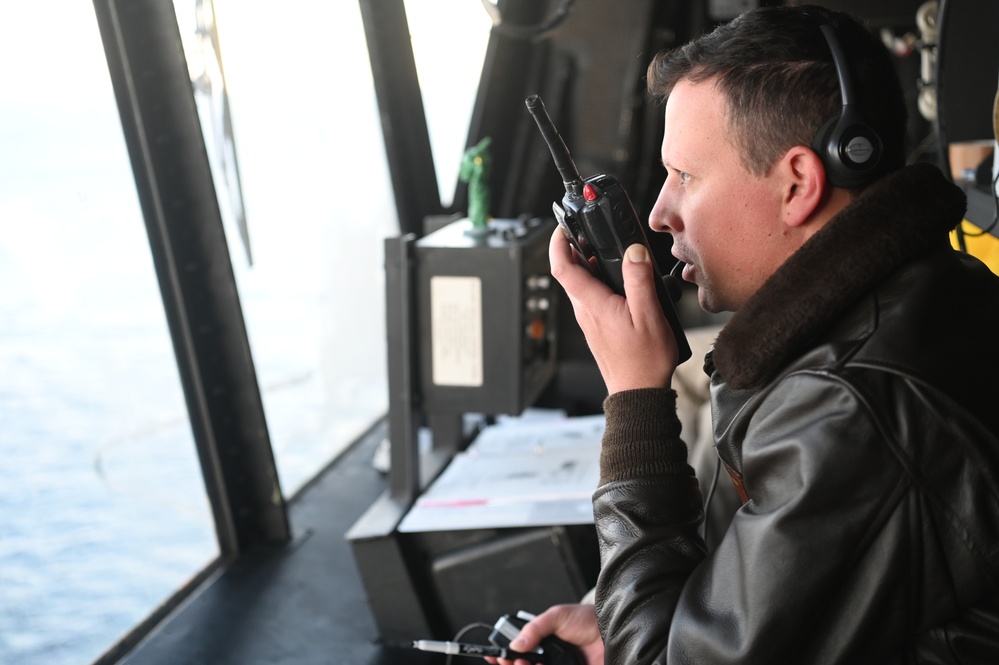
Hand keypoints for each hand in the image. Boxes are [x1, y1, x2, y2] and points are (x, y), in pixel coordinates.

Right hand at [493, 604, 603, 664]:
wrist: (611, 630)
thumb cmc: (588, 619)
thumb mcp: (556, 616)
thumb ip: (534, 628)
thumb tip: (516, 644)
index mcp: (544, 642)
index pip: (519, 652)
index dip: (506, 655)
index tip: (495, 656)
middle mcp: (550, 657)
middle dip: (511, 663)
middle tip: (509, 660)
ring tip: (523, 663)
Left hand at [549, 228, 677, 392]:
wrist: (638, 392)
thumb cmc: (644, 361)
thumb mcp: (649, 315)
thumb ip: (639, 280)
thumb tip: (633, 252)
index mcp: (594, 305)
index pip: (563, 268)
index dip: (557, 244)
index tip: (562, 228)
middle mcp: (586, 312)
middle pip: (570, 273)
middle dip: (576, 249)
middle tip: (590, 233)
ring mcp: (589, 320)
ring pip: (581, 285)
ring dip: (589, 266)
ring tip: (609, 253)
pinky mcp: (596, 327)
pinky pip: (591, 298)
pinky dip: (598, 282)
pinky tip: (620, 282)